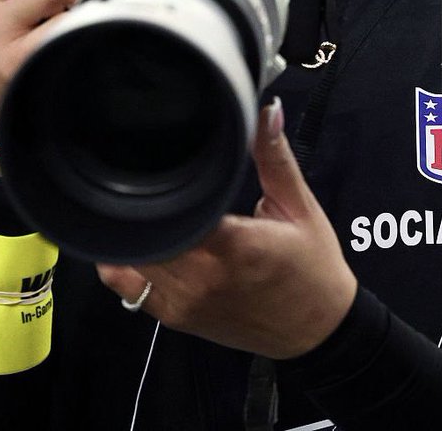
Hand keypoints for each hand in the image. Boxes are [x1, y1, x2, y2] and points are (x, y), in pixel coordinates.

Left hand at [98, 98, 357, 358]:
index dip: (160, 181)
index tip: (159, 155)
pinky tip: (142, 238)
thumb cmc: (312, 266)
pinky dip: (125, 259)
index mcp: (234, 246)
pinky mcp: (175, 317)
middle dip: (144, 200)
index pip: (173, 210)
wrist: (316, 330)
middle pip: (145, 232)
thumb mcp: (299, 205)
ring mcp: (183, 302)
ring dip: (134, 229)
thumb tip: (267, 111)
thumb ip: (275, 157)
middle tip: (151, 170)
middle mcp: (201, 278)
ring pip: (130, 258)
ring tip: (148, 202)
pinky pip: (127, 286)